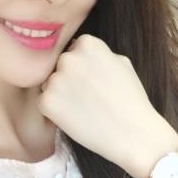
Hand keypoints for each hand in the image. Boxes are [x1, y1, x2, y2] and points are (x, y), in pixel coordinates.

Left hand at [37, 34, 169, 171]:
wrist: (132, 134)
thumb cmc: (131, 99)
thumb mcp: (121, 62)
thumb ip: (97, 53)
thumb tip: (79, 50)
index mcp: (87, 43)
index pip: (74, 49)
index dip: (83, 67)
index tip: (94, 81)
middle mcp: (69, 57)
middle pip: (60, 64)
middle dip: (69, 78)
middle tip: (88, 97)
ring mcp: (55, 80)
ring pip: (50, 83)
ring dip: (61, 93)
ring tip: (84, 108)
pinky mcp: (46, 102)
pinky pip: (44, 102)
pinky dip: (55, 111)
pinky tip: (75, 118)